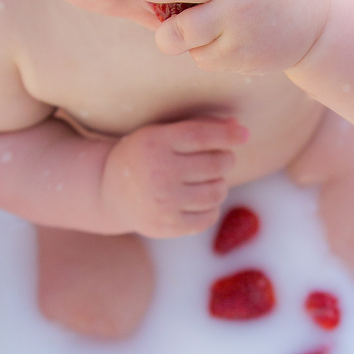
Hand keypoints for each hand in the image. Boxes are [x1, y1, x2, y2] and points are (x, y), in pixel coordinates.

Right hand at [100, 116, 248, 237]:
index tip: (244, 134)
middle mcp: (159, 172)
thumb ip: (199, 126)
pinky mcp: (167, 226)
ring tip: (210, 180)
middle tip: (220, 159)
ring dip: (220, 184)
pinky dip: (212, 207)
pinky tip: (201, 199)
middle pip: (215, 165)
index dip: (227, 134)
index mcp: (155, 143)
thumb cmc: (145, 156)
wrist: (109, 193)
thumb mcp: (161, 134)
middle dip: (226, 160)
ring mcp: (163, 202)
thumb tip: (239, 127)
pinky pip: (209, 217)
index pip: (201, 136)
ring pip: (217, 192)